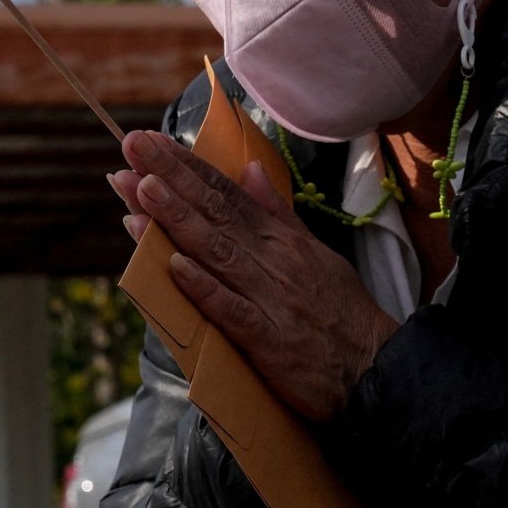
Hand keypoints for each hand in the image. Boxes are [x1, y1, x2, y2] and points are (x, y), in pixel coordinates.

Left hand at [111, 131, 398, 421]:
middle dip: (172, 178)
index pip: (229, 193)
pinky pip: (231, 309)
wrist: (373, 365)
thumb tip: (251, 171)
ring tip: (142, 189)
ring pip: (218, 251)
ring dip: (178, 220)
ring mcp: (270, 297)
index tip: (152, 141)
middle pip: (217, 212)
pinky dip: (204, 287)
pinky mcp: (268, 337)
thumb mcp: (315, 252)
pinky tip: (174, 267)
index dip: (189, 166)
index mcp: (283, 239)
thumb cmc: (341, 311)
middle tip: (134, 146)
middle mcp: (275, 259)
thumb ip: (278, 215)